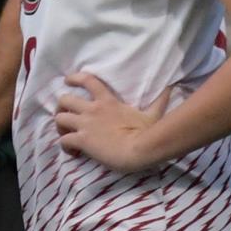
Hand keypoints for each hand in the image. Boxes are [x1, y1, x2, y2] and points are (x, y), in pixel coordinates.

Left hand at [57, 71, 171, 171]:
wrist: (141, 149)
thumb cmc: (148, 132)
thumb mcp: (154, 113)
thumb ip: (159, 100)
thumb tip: (171, 87)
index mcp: (108, 101)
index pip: (88, 81)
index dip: (74, 78)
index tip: (68, 80)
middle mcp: (92, 110)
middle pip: (64, 100)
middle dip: (61, 107)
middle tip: (65, 115)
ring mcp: (85, 125)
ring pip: (59, 119)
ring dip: (60, 127)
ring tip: (65, 134)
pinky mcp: (82, 140)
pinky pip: (63, 140)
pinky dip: (64, 146)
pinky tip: (72, 152)